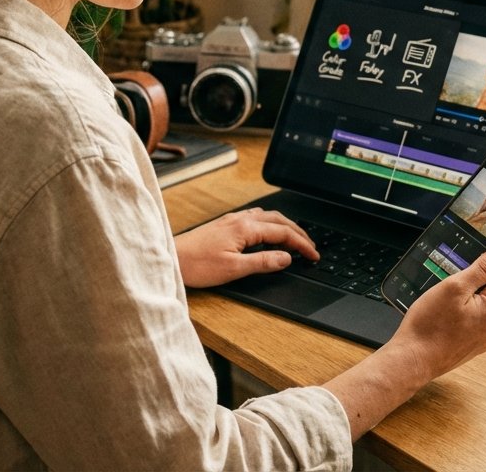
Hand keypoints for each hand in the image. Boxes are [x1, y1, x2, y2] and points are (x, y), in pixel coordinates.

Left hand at [174, 208, 319, 287]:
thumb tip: (287, 258)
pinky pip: (255, 218)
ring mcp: (232, 220)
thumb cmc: (197, 265)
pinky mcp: (225, 224)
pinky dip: (270, 224)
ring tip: (295, 239)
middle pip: (278, 220)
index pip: (283, 232)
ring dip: (284, 226)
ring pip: (267, 217)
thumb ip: (263, 262)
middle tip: (311, 247)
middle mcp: (240, 220)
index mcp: (245, 228)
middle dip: (298, 232)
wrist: (172, 258)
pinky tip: (268, 233)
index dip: (302, 244)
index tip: (313, 255)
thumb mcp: (234, 269)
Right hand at [387, 244, 485, 381]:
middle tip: (454, 278)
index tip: (479, 255)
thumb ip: (484, 268)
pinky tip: (446, 314)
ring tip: (446, 298)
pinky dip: (466, 311)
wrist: (413, 359)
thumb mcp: (455, 286)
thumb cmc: (430, 325)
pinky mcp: (475, 345)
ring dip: (472, 295)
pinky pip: (477, 319)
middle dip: (479, 279)